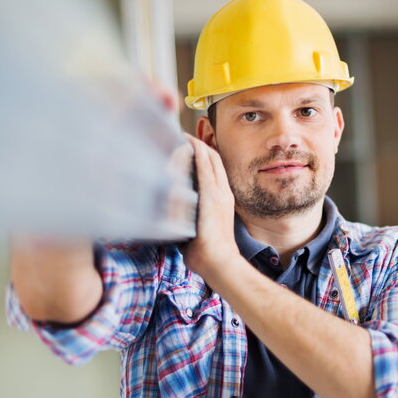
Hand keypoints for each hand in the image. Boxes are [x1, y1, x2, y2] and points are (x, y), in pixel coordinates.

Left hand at [180, 134, 240, 282]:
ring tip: (181, 135)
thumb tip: (174, 218)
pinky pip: (205, 167)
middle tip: (182, 136)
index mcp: (223, 200)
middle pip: (214, 160)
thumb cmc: (208, 253)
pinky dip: (196, 152)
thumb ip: (190, 219)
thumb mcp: (201, 230)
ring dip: (196, 145)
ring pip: (210, 160)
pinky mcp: (210, 195)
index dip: (204, 155)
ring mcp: (218, 193)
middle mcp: (223, 193)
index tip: (190, 146)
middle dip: (200, 145)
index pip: (216, 170)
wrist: (219, 261)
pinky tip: (186, 143)